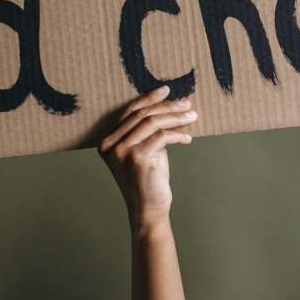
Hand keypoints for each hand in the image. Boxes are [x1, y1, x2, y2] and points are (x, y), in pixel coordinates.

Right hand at [98, 86, 196, 228]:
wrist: (149, 208)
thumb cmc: (150, 179)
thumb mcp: (147, 150)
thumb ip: (150, 131)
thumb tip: (172, 106)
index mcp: (107, 141)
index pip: (129, 112)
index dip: (149, 99)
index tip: (167, 90)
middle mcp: (109, 145)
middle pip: (142, 115)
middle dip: (167, 106)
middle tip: (187, 103)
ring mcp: (121, 151)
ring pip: (152, 123)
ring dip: (175, 117)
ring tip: (192, 116)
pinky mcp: (136, 158)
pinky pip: (161, 137)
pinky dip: (177, 134)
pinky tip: (188, 137)